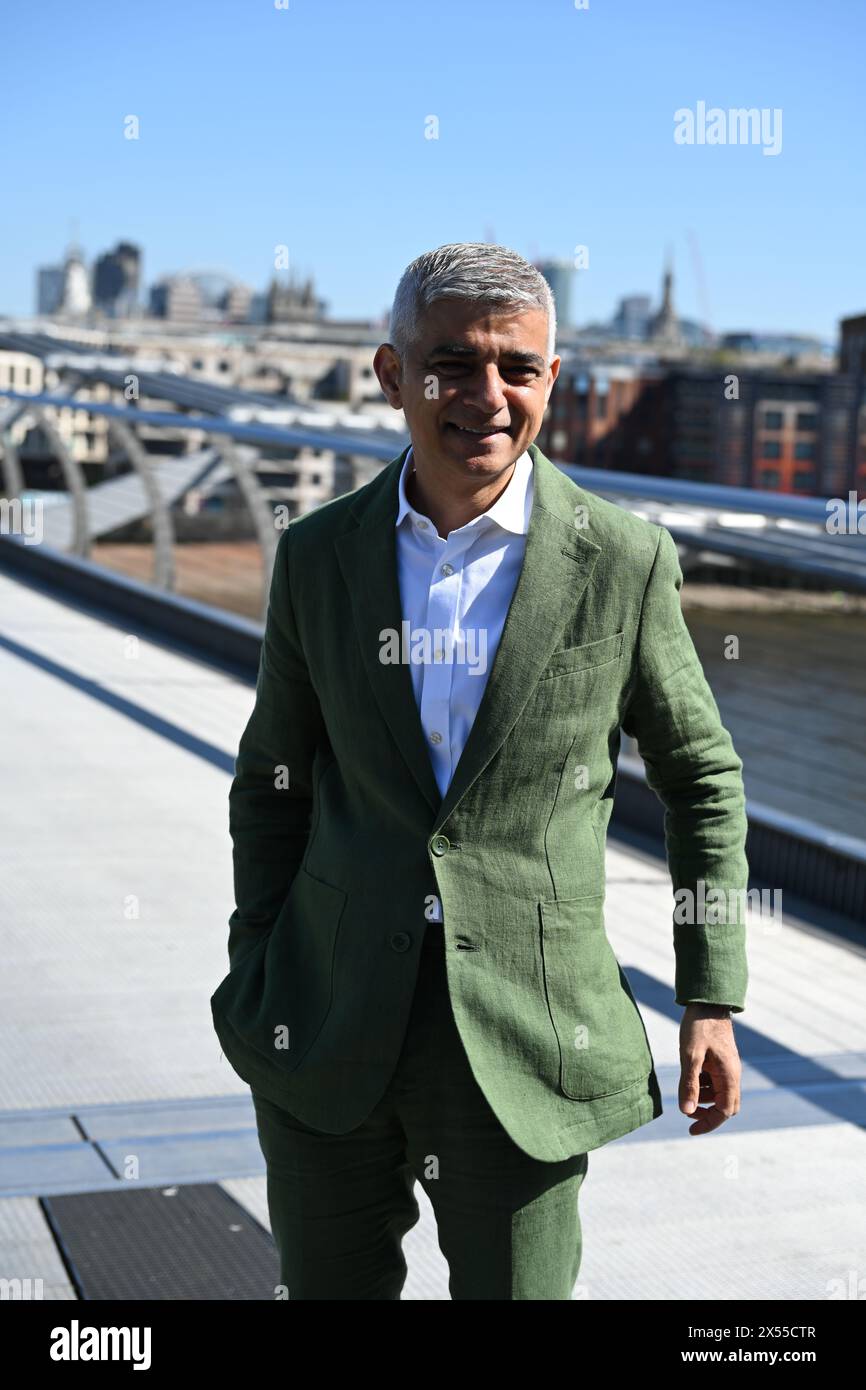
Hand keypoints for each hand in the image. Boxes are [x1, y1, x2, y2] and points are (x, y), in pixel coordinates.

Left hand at [678, 1003, 740, 1134]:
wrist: (707, 1002)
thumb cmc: (698, 1027)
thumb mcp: (690, 1056)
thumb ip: (689, 1084)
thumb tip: (686, 1112)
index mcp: (729, 1076)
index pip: (724, 1111)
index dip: (708, 1123)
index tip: (691, 1130)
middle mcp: (732, 1074)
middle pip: (725, 1106)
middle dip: (707, 1114)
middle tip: (687, 1114)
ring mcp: (727, 1067)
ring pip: (718, 1094)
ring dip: (703, 1098)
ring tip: (685, 1090)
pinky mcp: (720, 1061)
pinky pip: (714, 1082)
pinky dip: (702, 1085)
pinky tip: (689, 1076)